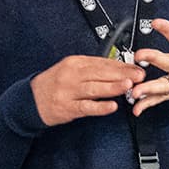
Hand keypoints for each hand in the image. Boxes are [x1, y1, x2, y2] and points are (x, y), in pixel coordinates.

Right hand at [30, 55, 147, 126]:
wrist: (30, 100)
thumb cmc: (54, 84)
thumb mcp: (70, 70)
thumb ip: (92, 69)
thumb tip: (118, 69)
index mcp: (74, 63)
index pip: (102, 62)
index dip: (121, 65)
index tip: (136, 67)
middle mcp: (71, 75)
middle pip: (100, 73)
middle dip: (122, 74)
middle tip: (139, 76)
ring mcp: (68, 91)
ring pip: (94, 88)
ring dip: (113, 87)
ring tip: (128, 86)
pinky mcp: (66, 107)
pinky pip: (86, 107)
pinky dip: (100, 107)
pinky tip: (111, 106)